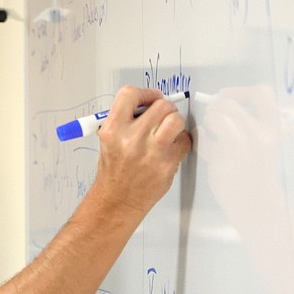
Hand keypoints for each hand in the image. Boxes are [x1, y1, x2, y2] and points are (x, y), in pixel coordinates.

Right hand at [93, 86, 191, 215]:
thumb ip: (126, 119)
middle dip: (164, 109)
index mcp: (113, 129)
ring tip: (167, 131)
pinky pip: (185, 140)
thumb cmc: (114, 170)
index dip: (146, 93)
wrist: (118, 200)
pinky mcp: (167, 163)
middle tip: (162, 117)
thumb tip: (150, 103)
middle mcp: (131, 138)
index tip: (151, 98)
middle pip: (161, 105)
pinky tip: (170, 149)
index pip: (130, 95)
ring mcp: (151, 151)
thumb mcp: (109, 139)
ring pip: (175, 120)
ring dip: (174, 123)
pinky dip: (180, 142)